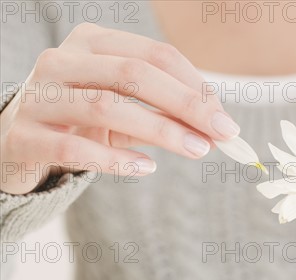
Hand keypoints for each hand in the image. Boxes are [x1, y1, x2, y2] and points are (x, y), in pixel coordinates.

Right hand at [0, 22, 239, 193]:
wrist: (16, 145)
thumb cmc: (78, 125)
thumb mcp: (123, 114)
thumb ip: (161, 116)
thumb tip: (213, 130)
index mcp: (91, 44)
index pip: (154, 56)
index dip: (195, 87)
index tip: (225, 120)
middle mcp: (62, 61)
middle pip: (134, 74)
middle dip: (186, 104)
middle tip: (223, 134)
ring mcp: (39, 97)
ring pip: (107, 105)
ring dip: (160, 129)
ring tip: (196, 149)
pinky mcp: (24, 136)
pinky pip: (74, 147)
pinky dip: (116, 158)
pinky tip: (146, 167)